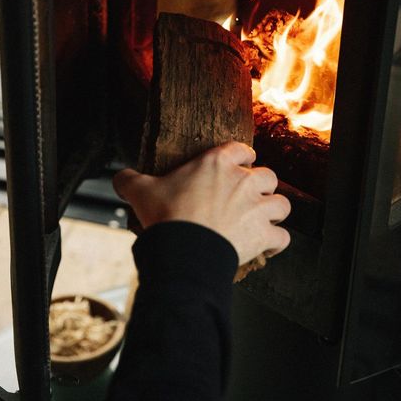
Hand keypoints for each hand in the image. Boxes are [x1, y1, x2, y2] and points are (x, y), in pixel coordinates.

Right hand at [113, 142, 290, 264]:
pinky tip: (268, 246)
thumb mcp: (141, 191)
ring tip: (264, 219)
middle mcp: (244, 181)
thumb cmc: (166, 216)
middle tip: (249, 196)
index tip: (239, 165)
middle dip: (262, 186)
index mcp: (218, 163)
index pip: (241, 150)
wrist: (183, 250)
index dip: (242, 157)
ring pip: (282, 204)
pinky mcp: (263, 235)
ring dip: (274, 212)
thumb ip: (130, 179)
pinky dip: (276, 243)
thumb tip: (118, 178)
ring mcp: (257, 208)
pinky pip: (282, 238)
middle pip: (268, 176)